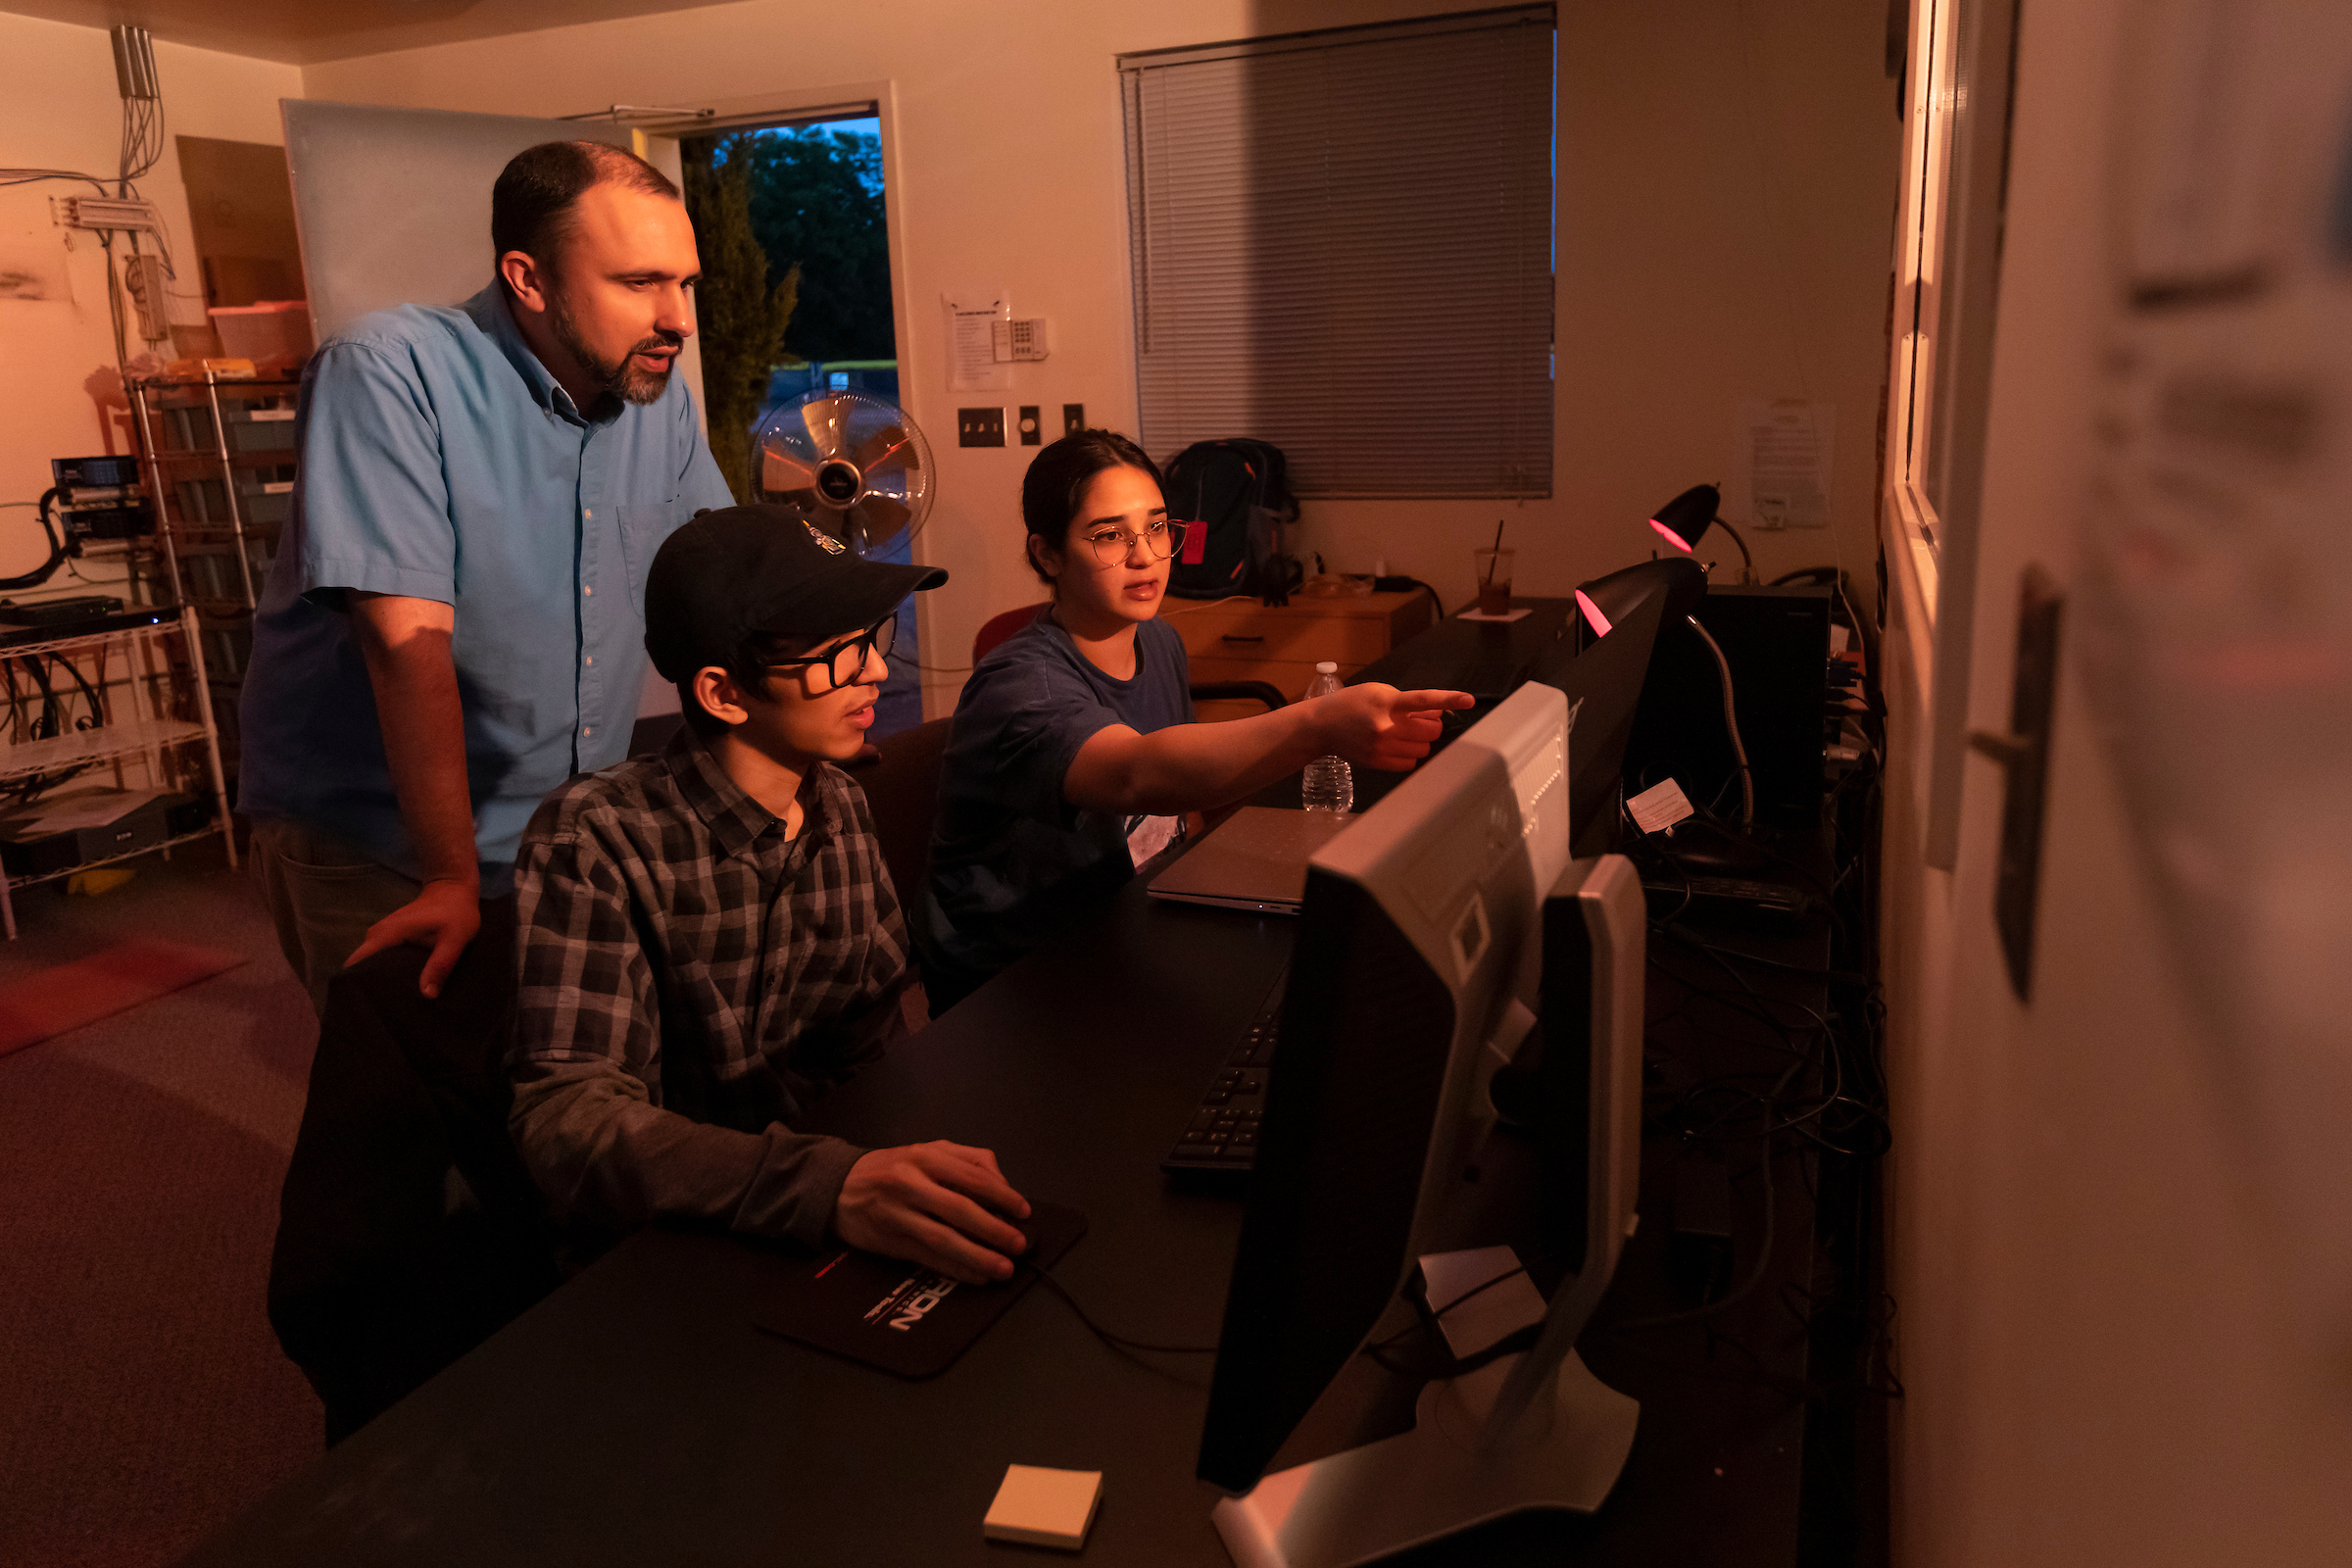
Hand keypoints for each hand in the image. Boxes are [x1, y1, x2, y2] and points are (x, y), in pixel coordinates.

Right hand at [344, 877, 481, 998]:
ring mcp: (381, 935)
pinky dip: (385, 972)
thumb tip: (427, 995)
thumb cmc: (456, 913)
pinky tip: (397, 988)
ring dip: (377, 980)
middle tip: (382, 1010)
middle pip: (360, 967)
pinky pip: (379, 959)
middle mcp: (376, 935)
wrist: (453, 889)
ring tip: (390, 1003)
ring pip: (369, 964)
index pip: (357, 964)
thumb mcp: (454, 940)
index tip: (365, 1005)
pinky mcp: (389, 938)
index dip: (357, 985)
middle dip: (368, 987)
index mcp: (387, 935)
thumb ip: (440, 965)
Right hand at [835, 1141, 1032, 1285]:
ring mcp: (898, 1214)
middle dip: (994, 1230)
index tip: (1023, 1212)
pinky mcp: (890, 1240)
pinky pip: (928, 1257)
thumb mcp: (928, 1151)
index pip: (973, 1176)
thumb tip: (1003, 1185)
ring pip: (943, 1238)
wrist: (839, 1185)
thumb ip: (968, 1160)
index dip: (1002, 1195)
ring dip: (977, 1256)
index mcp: (925, 1157)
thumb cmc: (892, 1168)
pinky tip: (976, 1276)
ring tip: (1002, 1267)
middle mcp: (910, 1183)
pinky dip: (955, 1269)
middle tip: (1018, 1244)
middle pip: (960, 1209)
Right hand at [1311, 684, 1474, 771]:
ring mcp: (1382, 748)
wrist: (1323, 726)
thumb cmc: (1353, 704)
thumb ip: (1408, 701)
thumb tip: (1437, 711)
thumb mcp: (1379, 692)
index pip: (1423, 701)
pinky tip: (1396, 747)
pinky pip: (1411, 764)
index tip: (1469, 699)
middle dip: (1429, 725)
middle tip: (1416, 721)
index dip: (1448, 699)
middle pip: (1431, 730)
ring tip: (1403, 734)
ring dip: (1420, 741)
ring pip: (1423, 749)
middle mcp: (1385, 727)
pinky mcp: (1379, 763)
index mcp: (1386, 703)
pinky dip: (1410, 756)